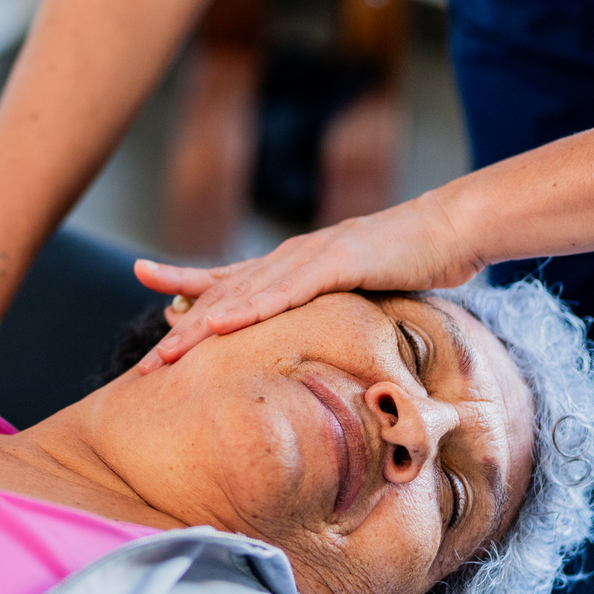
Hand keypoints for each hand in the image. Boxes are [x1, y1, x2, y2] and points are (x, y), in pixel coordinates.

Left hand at [129, 195, 480, 371]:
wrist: (448, 230)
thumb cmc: (406, 263)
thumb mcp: (355, 291)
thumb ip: (323, 307)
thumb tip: (300, 336)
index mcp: (292, 267)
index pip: (229, 282)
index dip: (186, 289)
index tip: (150, 300)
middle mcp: (291, 259)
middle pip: (225, 297)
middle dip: (183, 331)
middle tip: (145, 364)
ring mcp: (311, 257)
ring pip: (245, 295)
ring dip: (205, 326)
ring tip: (169, 351)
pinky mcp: (337, 263)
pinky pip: (287, 290)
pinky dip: (252, 307)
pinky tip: (224, 323)